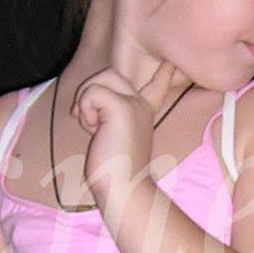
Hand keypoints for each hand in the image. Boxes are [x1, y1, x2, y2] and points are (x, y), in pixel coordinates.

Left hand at [73, 55, 183, 207]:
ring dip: (86, 100)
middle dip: (89, 90)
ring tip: (92, 125)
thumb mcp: (112, 138)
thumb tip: (82, 108)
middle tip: (88, 120)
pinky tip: (94, 130)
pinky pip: (92, 92)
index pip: (157, 86)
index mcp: (144, 112)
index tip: (171, 64)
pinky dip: (85, 110)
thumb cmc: (114, 172)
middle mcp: (141, 105)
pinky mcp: (122, 107)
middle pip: (111, 73)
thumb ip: (106, 119)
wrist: (123, 188)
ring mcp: (134, 104)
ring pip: (101, 77)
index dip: (163, 74)